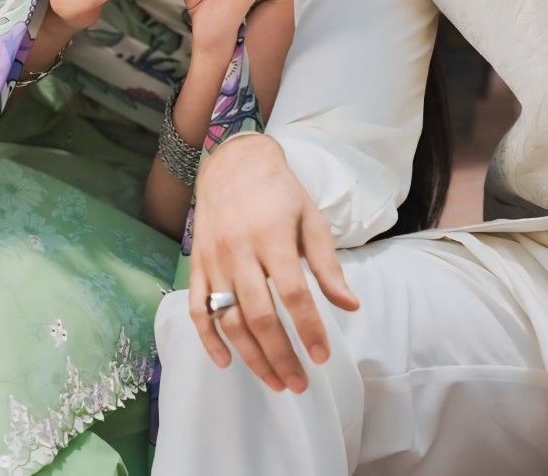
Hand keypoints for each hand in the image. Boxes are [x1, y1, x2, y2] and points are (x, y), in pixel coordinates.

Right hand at [187, 134, 359, 392]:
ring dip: (251, 356)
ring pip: (228, 319)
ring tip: (276, 381)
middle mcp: (239, 250)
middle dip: (281, 355)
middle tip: (299, 383)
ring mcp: (213, 259)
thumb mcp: (310, 219)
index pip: (293, 293)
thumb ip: (328, 264)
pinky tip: (226, 362)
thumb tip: (351, 305)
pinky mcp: (196, 265)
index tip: (322, 356)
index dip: (308, 329)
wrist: (233, 164)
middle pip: (259, 315)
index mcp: (272, 236)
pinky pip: (197, 309)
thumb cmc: (279, 193)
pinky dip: (208, 339)